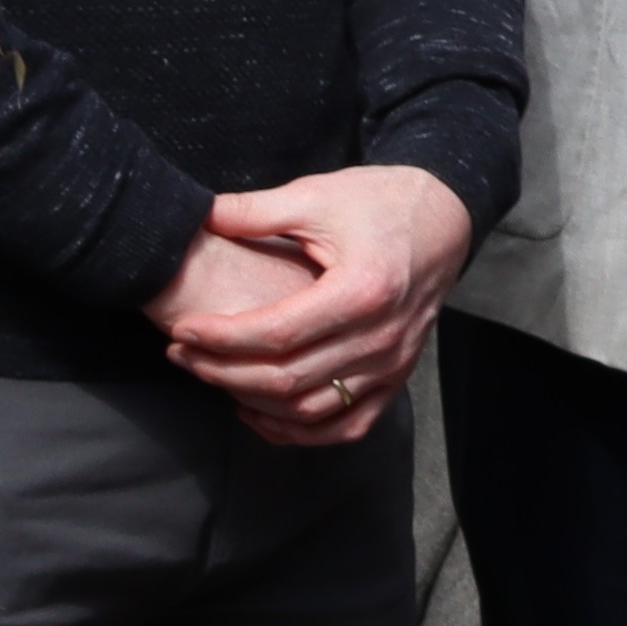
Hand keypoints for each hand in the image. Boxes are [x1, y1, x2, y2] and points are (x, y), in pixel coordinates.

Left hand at [157, 167, 471, 446]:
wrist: (445, 219)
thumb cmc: (380, 202)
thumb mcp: (316, 195)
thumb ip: (255, 211)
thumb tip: (197, 214)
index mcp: (363, 290)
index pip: (278, 333)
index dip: (222, 337)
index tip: (182, 329)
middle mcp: (382, 336)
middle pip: (287, 378)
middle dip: (223, 371)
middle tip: (181, 353)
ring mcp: (394, 363)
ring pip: (310, 409)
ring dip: (252, 402)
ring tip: (210, 376)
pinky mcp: (397, 377)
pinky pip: (345, 425)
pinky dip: (299, 430)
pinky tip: (259, 411)